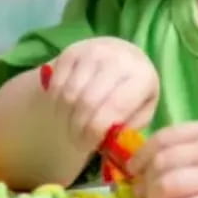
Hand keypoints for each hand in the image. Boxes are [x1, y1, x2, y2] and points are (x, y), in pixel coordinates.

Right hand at [43, 36, 157, 150]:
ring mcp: (92, 52)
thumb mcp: (142, 110)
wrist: (122, 53)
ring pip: (69, 94)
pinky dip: (55, 103)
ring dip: (64, 118)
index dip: (96, 132)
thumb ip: (128, 128)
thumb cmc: (134, 89)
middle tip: (76, 142)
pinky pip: (56, 84)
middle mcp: (116, 60)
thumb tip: (107, 144)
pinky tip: (64, 111)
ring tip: (69, 128)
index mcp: (141, 77)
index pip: (113, 108)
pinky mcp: (72, 51)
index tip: (88, 147)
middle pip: (87, 102)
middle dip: (78, 129)